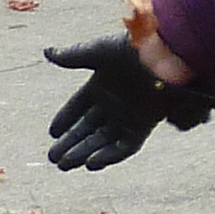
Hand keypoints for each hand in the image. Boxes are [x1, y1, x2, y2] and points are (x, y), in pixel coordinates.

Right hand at [43, 38, 214, 171]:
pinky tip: (90, 163)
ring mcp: (129, 116)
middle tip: (53, 158)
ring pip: (102, 141)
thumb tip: (47, 52)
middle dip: (70, 143)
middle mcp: (114, 103)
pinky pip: (125, 146)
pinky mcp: (144, 126)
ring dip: (84, 153)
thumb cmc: (133, 48)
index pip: (78, 107)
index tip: (52, 133)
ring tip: (64, 164)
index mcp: (101, 85)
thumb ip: (73, 57)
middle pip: (87, 128)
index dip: (65, 119)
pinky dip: (109, 156)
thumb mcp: (99, 52)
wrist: (167, 53)